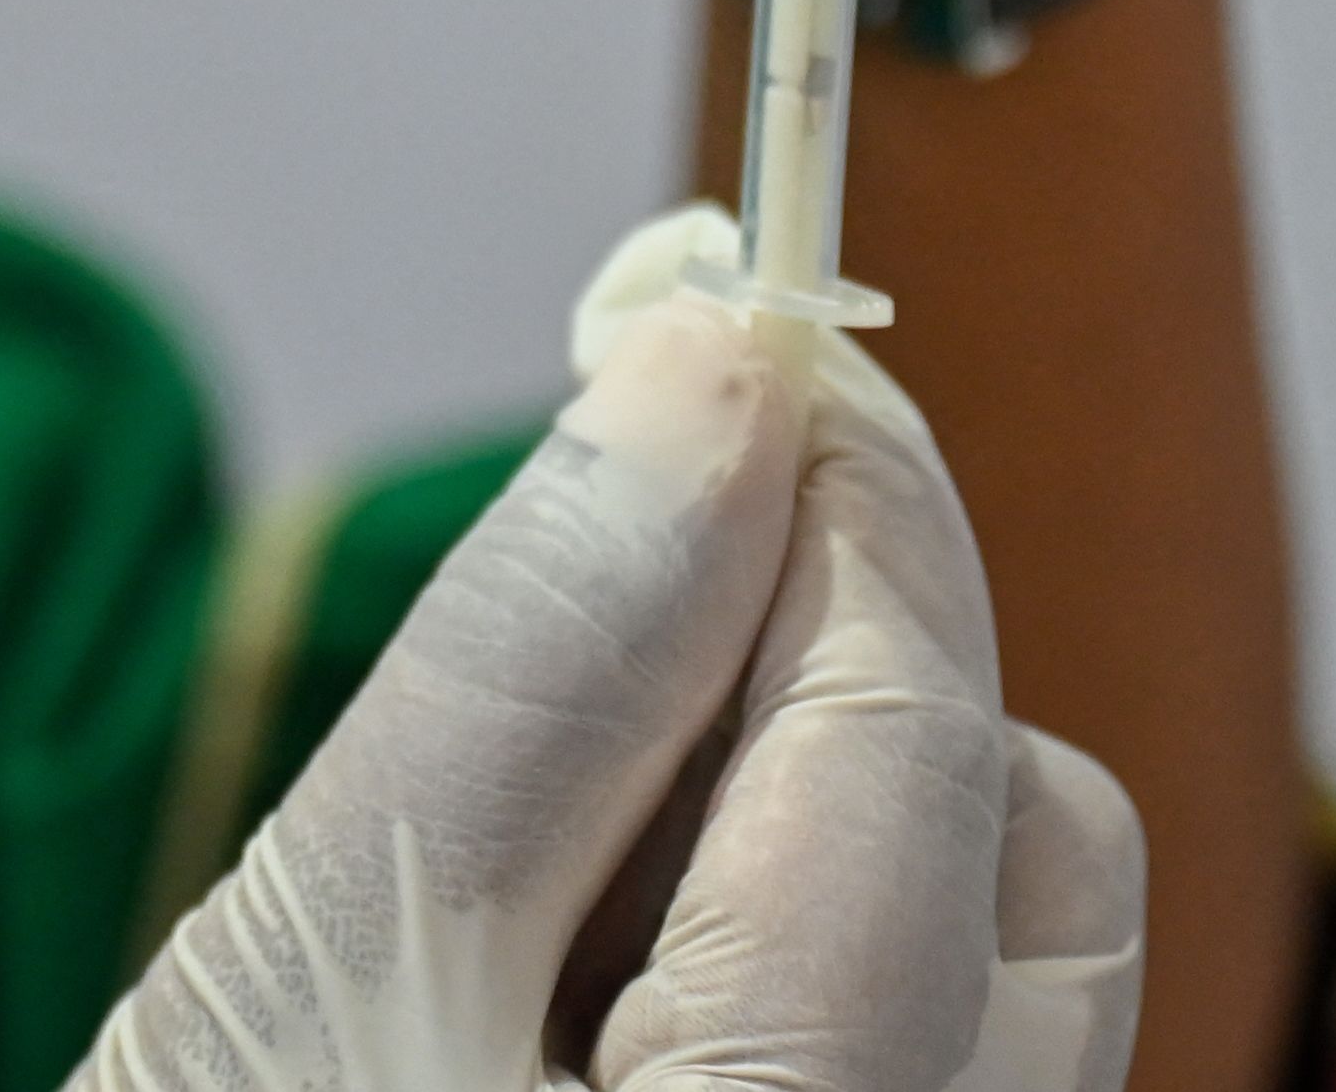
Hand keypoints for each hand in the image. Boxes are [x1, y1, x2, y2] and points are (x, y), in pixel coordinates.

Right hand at [80, 213, 1144, 1091]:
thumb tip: (698, 377)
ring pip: (1022, 965)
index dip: (811, 480)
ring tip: (590, 866)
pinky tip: (625, 1003)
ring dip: (851, 822)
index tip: (719, 318)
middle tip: (641, 566)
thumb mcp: (309, 980)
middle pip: (1026, 846)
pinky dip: (830, 968)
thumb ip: (530, 675)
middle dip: (850, 655)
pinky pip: (967, 1070)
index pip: (890, 727)